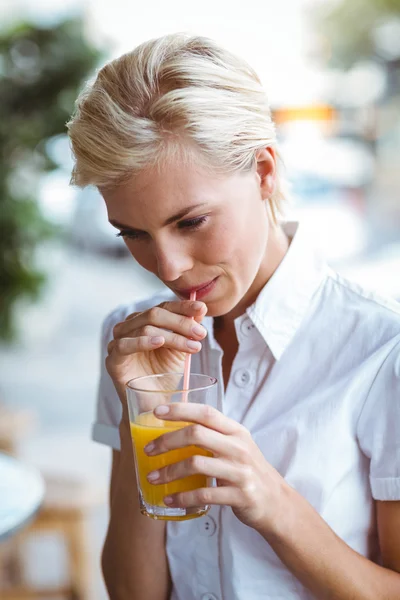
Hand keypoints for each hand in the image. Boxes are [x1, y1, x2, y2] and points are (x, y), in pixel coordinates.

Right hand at [106, 300, 207, 400]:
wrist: (154, 406)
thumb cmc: (165, 376)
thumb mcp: (181, 349)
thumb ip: (188, 329)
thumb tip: (201, 309)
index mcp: (144, 321)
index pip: (164, 306)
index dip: (183, 306)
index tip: (202, 308)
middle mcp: (129, 327)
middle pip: (155, 314)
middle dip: (181, 322)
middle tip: (201, 333)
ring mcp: (118, 342)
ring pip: (145, 328)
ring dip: (172, 336)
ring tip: (192, 346)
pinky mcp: (113, 359)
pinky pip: (124, 345)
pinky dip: (143, 342)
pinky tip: (160, 342)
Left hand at [144, 402, 288, 531]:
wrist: (276, 502)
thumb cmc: (248, 470)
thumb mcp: (236, 446)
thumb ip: (213, 436)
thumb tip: (174, 429)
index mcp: (236, 431)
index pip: (206, 413)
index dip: (180, 409)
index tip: (157, 412)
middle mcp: (239, 447)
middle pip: (196, 434)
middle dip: (167, 441)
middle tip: (148, 450)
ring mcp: (240, 471)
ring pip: (196, 464)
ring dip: (169, 471)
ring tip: (152, 477)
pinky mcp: (239, 495)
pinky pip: (204, 495)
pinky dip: (182, 497)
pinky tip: (169, 499)